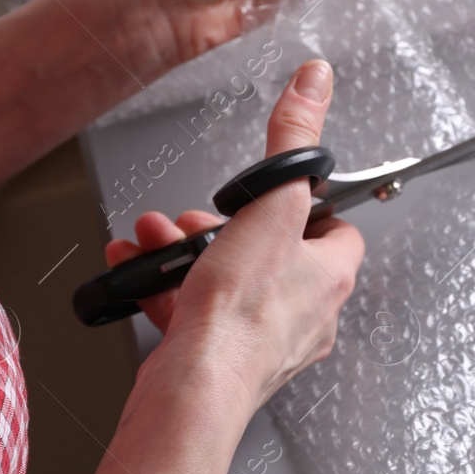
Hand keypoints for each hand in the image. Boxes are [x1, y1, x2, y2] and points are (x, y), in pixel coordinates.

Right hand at [105, 59, 362, 409]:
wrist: (194, 391)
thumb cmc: (241, 317)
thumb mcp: (270, 203)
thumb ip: (293, 139)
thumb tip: (317, 82)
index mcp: (331, 276)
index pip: (336, 226)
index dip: (304, 203)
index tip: (275, 189)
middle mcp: (308, 313)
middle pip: (271, 250)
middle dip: (223, 226)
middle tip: (197, 217)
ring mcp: (265, 342)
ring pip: (227, 280)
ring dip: (186, 252)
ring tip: (156, 237)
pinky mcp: (223, 360)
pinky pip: (195, 313)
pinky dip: (166, 288)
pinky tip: (138, 271)